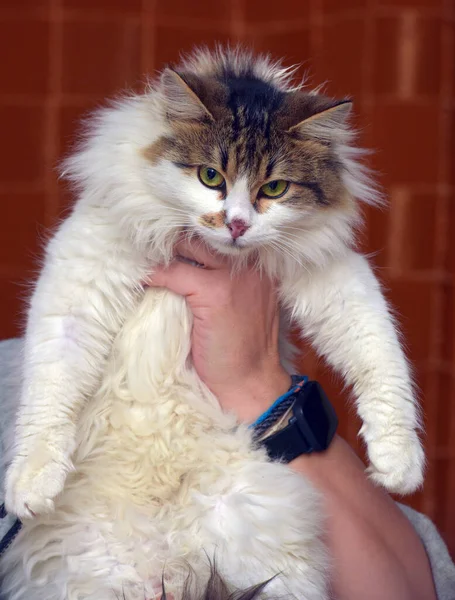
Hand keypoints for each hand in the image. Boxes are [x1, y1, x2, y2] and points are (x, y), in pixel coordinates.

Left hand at [149, 237, 290, 421]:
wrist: (250, 382)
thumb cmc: (240, 350)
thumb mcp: (240, 304)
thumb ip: (223, 280)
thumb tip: (183, 262)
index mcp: (259, 266)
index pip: (220, 236)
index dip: (193, 232)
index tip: (168, 234)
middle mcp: (250, 265)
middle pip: (204, 234)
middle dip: (176, 236)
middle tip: (150, 239)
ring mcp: (233, 276)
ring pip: (188, 246)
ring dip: (164, 251)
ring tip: (144, 255)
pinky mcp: (215, 292)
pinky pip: (174, 273)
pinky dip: (154, 275)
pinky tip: (142, 279)